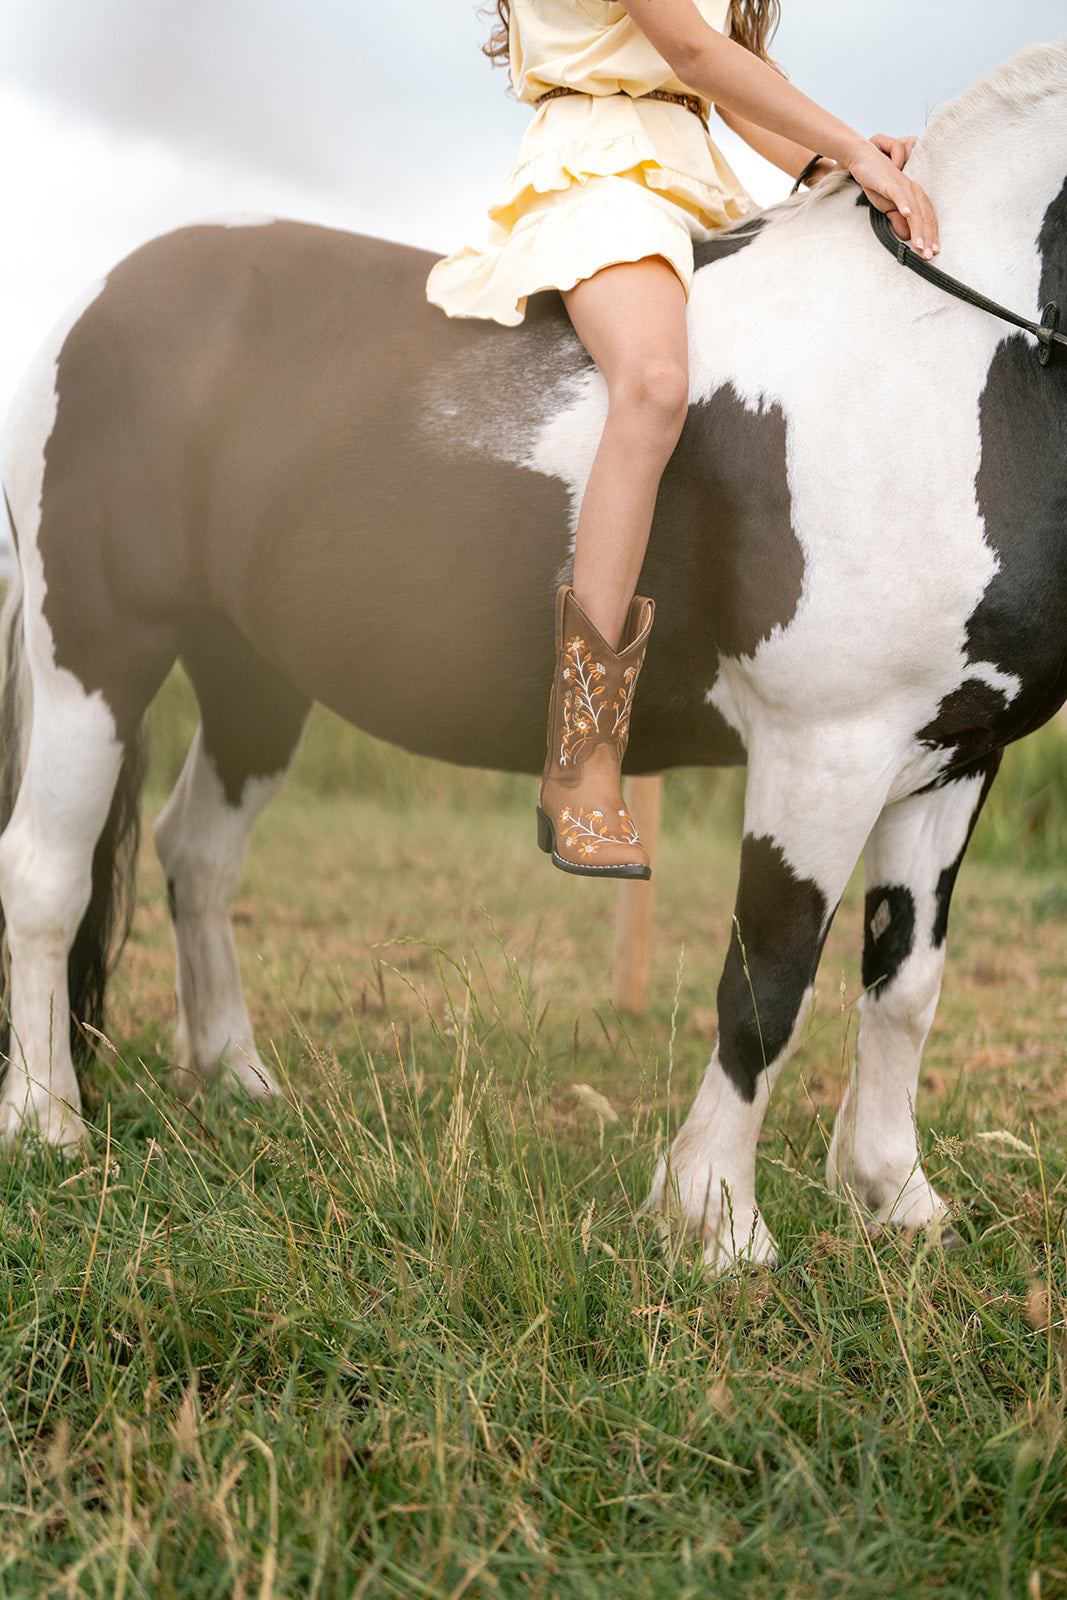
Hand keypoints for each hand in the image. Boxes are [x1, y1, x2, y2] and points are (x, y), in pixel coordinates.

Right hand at [845, 138, 938, 257]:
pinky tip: (907, 216)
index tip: (932, 253)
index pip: (926, 220)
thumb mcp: (887, 206)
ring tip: (918, 246)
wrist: (864, 160)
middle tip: (928, 256)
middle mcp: (914, 191)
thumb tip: (907, 236)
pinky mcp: (892, 182)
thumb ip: (898, 220)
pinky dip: (904, 205)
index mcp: (916, 197)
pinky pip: (900, 195)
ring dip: (918, 229)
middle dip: (927, 238)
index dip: (930, 236)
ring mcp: (904, 186)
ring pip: (915, 210)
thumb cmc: (877, 183)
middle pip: (924, 217)